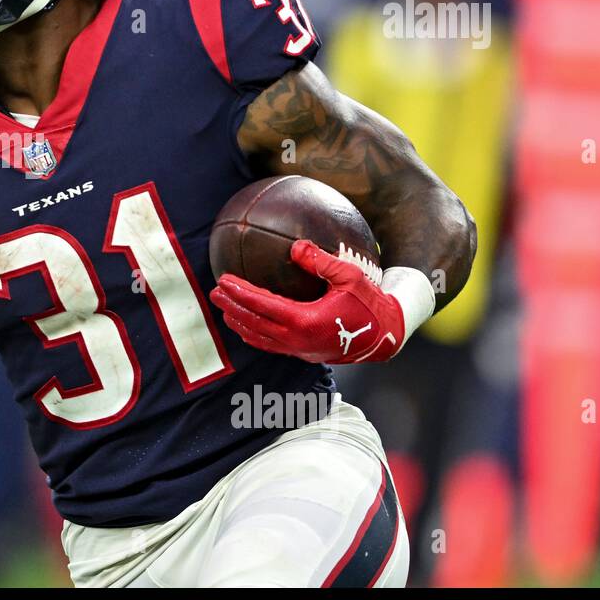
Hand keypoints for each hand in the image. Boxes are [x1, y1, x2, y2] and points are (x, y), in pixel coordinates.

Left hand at [208, 239, 403, 363]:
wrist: (386, 337)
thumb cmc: (369, 303)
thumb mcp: (350, 277)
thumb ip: (321, 261)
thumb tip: (295, 246)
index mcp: (305, 321)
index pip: (263, 306)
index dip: (241, 293)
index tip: (223, 280)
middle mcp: (297, 339)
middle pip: (254, 323)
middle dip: (232, 307)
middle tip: (213, 293)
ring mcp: (299, 349)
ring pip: (260, 337)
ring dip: (239, 322)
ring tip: (223, 309)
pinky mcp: (303, 353)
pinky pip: (271, 345)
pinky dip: (254, 334)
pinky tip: (246, 325)